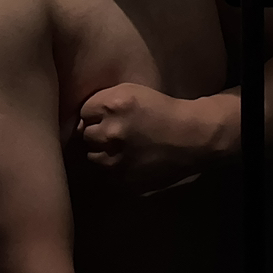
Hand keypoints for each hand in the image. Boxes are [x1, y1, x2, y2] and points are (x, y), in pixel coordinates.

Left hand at [75, 83, 205, 196]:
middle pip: (85, 134)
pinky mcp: (123, 180)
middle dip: (97, 133)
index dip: (95, 114)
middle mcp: (110, 132)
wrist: (191, 138)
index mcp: (113, 105)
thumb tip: (81, 118)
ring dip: (101, 152)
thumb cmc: (162, 110)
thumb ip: (104, 100)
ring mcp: (115, 159)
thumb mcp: (131, 92)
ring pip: (91, 156)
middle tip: (113, 133)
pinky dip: (112, 169)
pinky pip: (105, 174)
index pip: (84, 112)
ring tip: (119, 148)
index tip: (106, 116)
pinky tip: (127, 161)